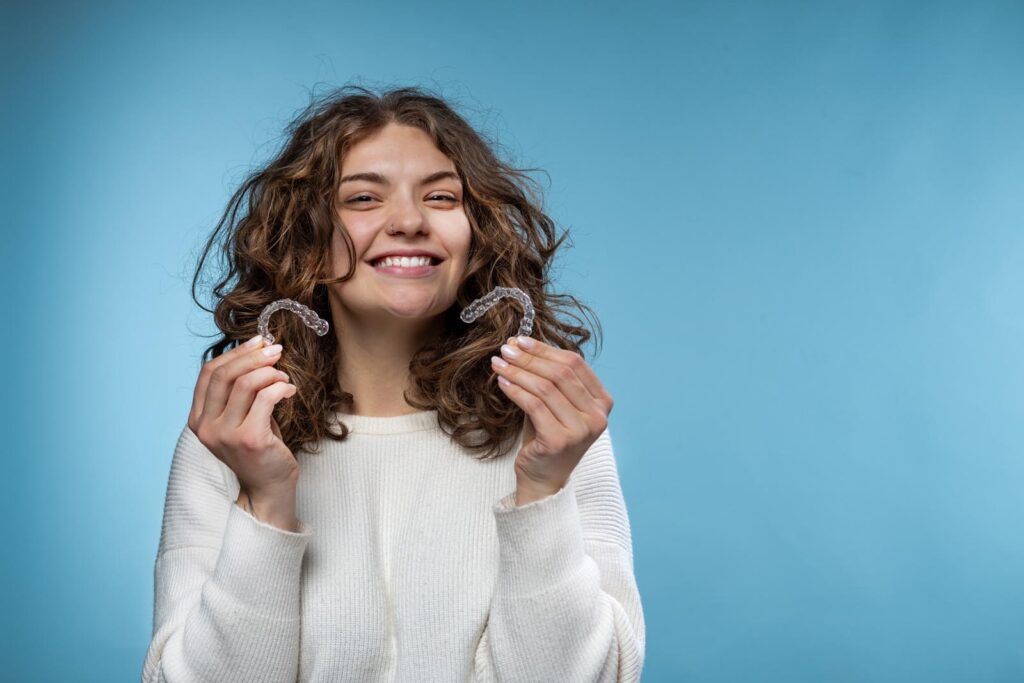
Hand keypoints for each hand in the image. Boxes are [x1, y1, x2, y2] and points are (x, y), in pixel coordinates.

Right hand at [188, 334, 300, 507]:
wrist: (268, 488)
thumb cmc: (258, 448)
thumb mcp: (240, 417)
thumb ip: (239, 390)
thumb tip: (256, 348)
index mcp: (198, 419)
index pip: (209, 373)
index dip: (235, 353)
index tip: (258, 341)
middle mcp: (206, 427)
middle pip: (225, 374)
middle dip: (254, 356)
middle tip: (276, 350)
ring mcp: (226, 435)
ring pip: (246, 383)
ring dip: (271, 372)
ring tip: (284, 377)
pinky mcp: (250, 439)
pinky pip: (266, 398)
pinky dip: (281, 387)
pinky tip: (290, 391)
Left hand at [490, 336, 613, 504]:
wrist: (543, 479)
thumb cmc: (547, 436)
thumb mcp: (553, 403)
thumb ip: (544, 376)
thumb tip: (518, 343)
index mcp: (602, 401)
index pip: (575, 364)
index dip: (546, 349)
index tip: (520, 341)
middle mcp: (598, 416)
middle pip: (561, 374)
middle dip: (530, 358)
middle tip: (505, 350)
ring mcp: (581, 430)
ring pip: (546, 388)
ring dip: (518, 372)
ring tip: (498, 364)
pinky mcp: (560, 441)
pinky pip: (534, 406)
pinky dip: (516, 390)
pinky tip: (501, 383)